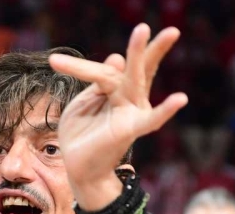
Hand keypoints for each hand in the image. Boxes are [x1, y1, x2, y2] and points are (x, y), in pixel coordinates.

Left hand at [49, 24, 186, 208]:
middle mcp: (127, 97)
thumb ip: (97, 81)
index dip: (78, 67)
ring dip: (146, 57)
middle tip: (145, 25)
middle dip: (141, 46)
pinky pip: (152, 120)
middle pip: (136, 67)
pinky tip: (180, 99)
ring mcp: (131, 111)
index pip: (104, 70)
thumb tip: (116, 58)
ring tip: (165, 34)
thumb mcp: (83, 103)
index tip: (54, 62)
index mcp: (114, 89)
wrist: (79, 167)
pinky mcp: (131, 128)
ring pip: (137, 80)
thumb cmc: (82, 135)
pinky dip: (166, 110)